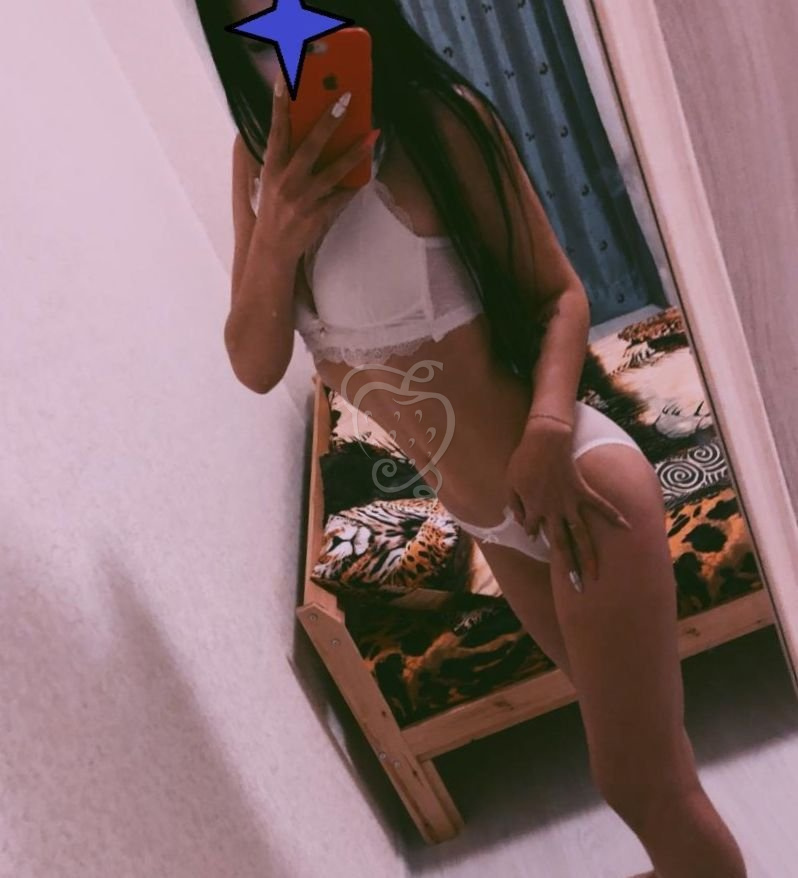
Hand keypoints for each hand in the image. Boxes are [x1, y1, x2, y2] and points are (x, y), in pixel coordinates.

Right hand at [255, 82, 379, 257]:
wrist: (273, 248)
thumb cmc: (274, 209)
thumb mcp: (271, 181)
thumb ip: (285, 158)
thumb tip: (304, 130)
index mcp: (273, 168)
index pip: (277, 131)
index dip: (280, 105)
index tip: (286, 80)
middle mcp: (287, 181)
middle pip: (311, 146)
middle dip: (329, 122)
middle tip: (345, 99)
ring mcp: (304, 198)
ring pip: (334, 171)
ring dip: (355, 152)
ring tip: (371, 136)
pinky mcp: (318, 215)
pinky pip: (342, 196)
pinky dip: (354, 185)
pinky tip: (367, 174)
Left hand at [505, 418, 632, 581]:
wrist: (545, 439)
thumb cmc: (524, 460)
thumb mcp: (510, 483)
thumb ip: (515, 505)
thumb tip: (524, 524)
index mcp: (534, 510)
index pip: (534, 531)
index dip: (534, 531)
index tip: (536, 530)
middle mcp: (554, 511)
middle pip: (562, 546)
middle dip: (568, 569)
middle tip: (576, 590)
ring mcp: (570, 502)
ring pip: (582, 534)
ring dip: (589, 556)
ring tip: (597, 575)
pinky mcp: (583, 490)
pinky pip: (600, 506)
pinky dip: (614, 516)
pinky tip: (628, 527)